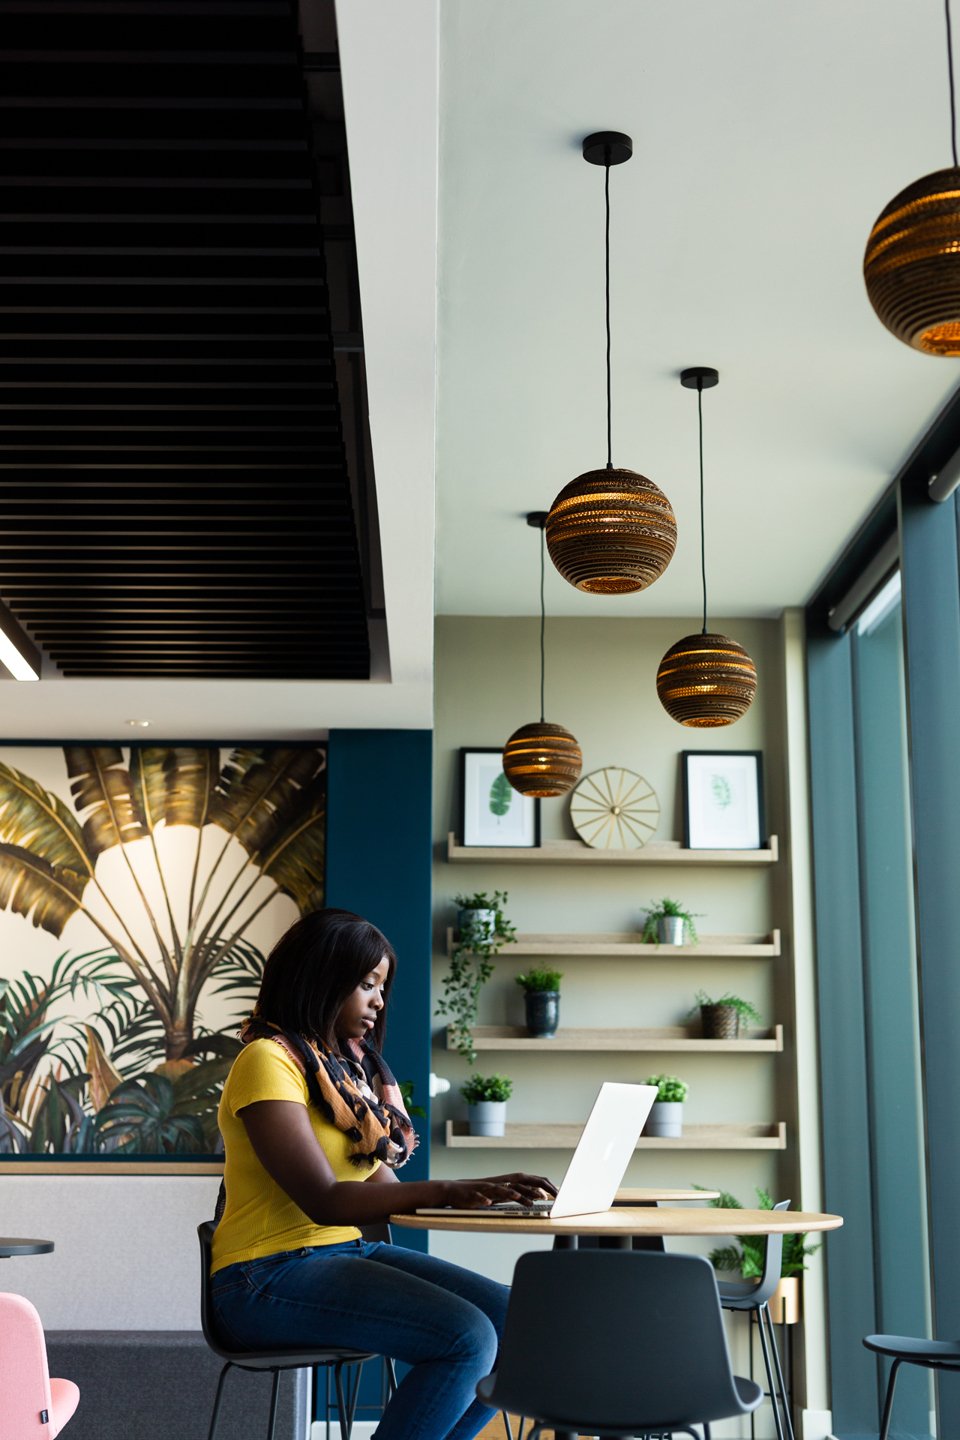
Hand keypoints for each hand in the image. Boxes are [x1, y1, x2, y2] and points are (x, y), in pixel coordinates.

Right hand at [441, 1172, 556, 1208]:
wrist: (453, 1191)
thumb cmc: (480, 1193)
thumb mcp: (501, 1194)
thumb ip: (517, 1192)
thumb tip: (537, 1195)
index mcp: (506, 1182)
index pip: (528, 1179)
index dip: (542, 1184)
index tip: (556, 1192)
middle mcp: (498, 1182)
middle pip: (518, 1181)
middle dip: (534, 1187)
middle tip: (547, 1196)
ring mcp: (484, 1188)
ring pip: (499, 1189)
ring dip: (511, 1193)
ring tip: (523, 1200)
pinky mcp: (471, 1195)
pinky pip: (478, 1196)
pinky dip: (483, 1199)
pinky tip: (487, 1202)